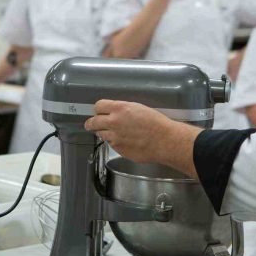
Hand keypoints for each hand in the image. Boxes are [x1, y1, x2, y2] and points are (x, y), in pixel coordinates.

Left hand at [84, 100, 201, 177]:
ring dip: (104, 133)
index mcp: (119, 109)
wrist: (164, 141)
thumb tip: (114, 112)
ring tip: (113, 133)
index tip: (99, 111)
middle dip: (91, 123)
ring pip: (101, 134)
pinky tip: (125, 141)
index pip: (98, 106)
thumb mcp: (138, 108)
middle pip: (93, 122)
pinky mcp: (118, 149)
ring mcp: (114, 137)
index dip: (99, 109)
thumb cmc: (156, 123)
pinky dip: (115, 143)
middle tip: (91, 124)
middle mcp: (113, 122)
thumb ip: (122, 110)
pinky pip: (111, 144)